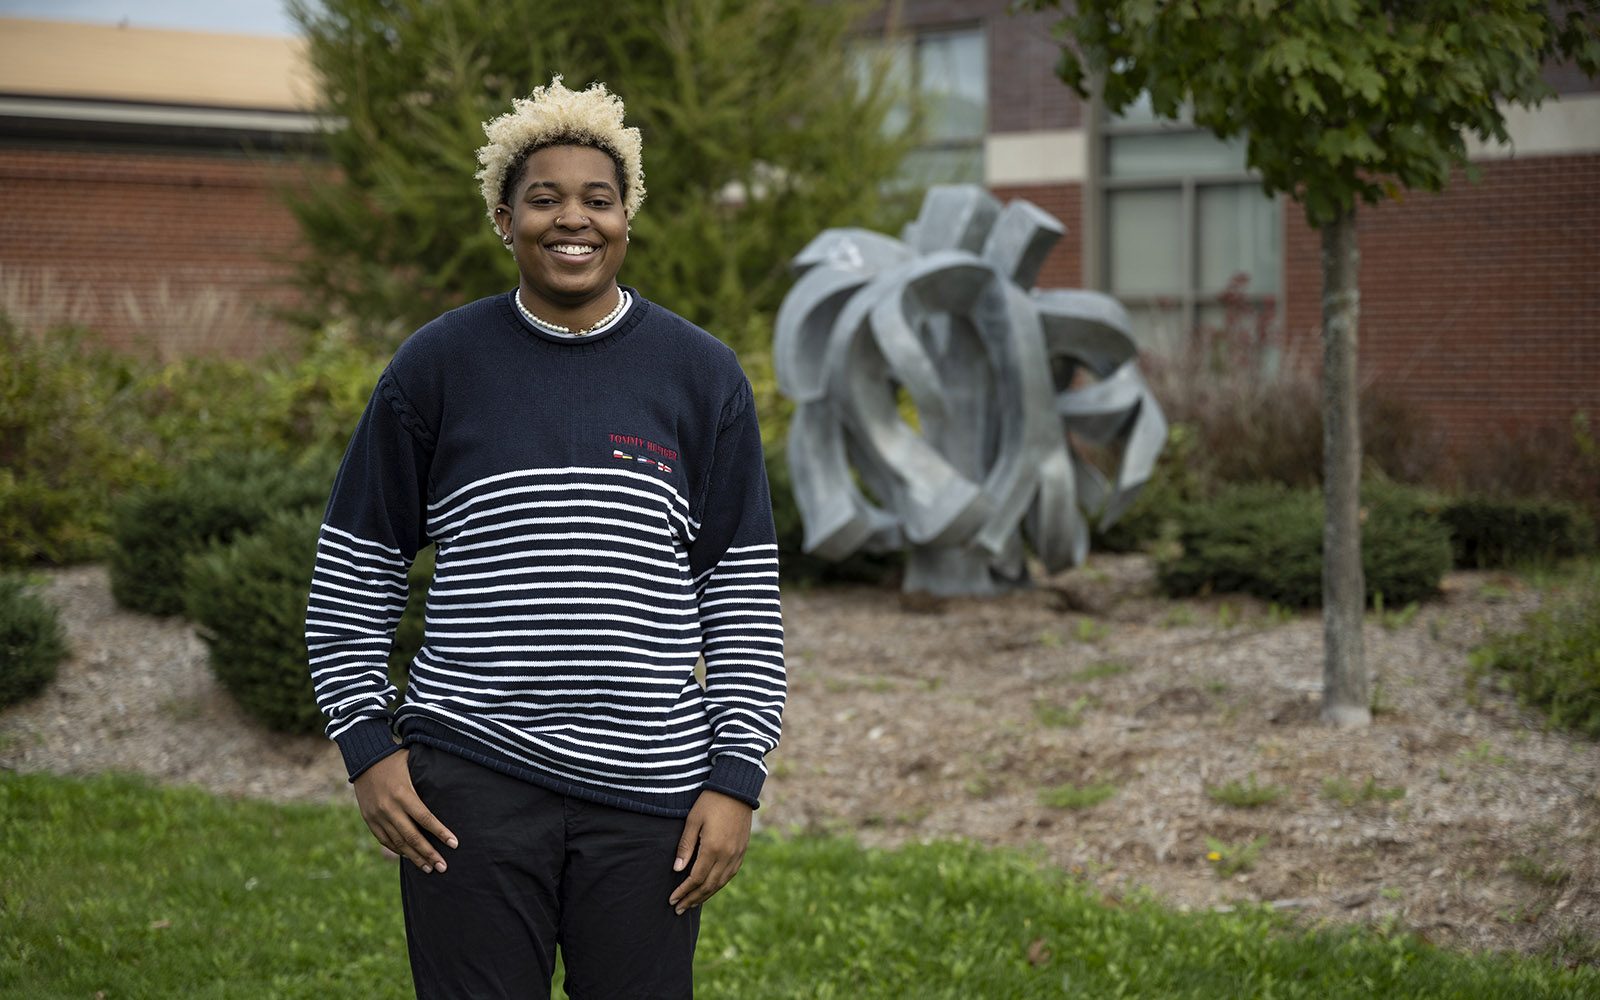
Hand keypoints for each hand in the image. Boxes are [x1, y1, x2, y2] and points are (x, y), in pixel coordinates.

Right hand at [352, 749, 458, 873]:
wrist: (364, 759)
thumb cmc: (395, 759)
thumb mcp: (413, 764)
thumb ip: (428, 778)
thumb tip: (451, 784)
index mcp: (403, 794)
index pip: (426, 819)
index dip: (440, 833)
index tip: (454, 844)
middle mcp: (390, 808)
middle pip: (412, 836)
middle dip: (429, 854)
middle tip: (443, 867)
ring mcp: (378, 816)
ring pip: (398, 842)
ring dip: (414, 857)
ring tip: (429, 868)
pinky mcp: (369, 819)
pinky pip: (384, 840)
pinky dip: (397, 850)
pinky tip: (409, 857)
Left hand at [669, 789, 752, 913]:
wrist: (737, 789)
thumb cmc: (711, 802)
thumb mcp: (693, 820)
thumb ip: (685, 846)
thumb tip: (677, 870)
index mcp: (713, 848)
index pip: (696, 878)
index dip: (684, 891)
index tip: (672, 900)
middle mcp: (727, 855)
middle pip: (709, 886)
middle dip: (693, 899)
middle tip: (679, 909)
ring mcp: (737, 854)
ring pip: (721, 883)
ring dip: (706, 895)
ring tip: (692, 903)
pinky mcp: (742, 851)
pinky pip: (730, 874)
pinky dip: (718, 885)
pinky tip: (710, 888)